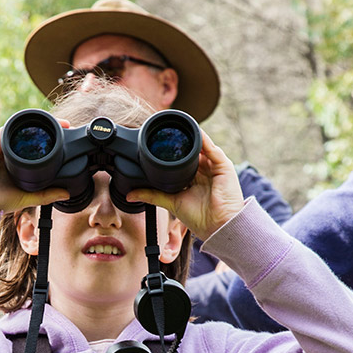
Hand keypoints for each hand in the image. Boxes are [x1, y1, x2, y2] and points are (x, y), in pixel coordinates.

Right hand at [0, 128, 68, 212]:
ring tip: (58, 123)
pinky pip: (9, 127)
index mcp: (15, 163)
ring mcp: (1, 145)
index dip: (49, 141)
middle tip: (66, 127)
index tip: (66, 138)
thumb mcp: (24, 197)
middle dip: (48, 128)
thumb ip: (45, 195)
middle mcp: (9, 152)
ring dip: (39, 123)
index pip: (33, 147)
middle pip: (29, 134)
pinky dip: (23, 123)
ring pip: (21, 128)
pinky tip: (37, 122)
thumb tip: (66, 193)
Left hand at [127, 129, 243, 240]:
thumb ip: (152, 195)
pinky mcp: (223, 166)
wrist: (217, 225)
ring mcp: (214, 167)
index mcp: (194, 178)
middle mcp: (204, 171)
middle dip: (179, 142)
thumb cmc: (200, 218)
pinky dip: (203, 139)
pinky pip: (212, 148)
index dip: (171, 152)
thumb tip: (129, 196)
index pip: (181, 161)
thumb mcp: (171, 202)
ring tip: (176, 126)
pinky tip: (194, 132)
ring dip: (190, 137)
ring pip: (201, 146)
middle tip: (164, 132)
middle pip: (191, 152)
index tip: (158, 143)